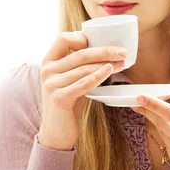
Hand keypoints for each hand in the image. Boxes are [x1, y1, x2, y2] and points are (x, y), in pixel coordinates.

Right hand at [38, 32, 127, 150]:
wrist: (56, 132)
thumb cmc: (69, 102)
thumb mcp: (71, 79)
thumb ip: (80, 64)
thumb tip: (108, 50)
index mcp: (49, 61)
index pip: (63, 39)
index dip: (83, 37)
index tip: (103, 41)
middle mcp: (47, 70)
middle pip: (80, 54)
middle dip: (105, 50)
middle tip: (122, 51)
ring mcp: (51, 84)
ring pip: (84, 68)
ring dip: (107, 63)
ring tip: (123, 63)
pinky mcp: (59, 98)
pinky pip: (83, 83)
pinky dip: (98, 76)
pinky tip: (109, 70)